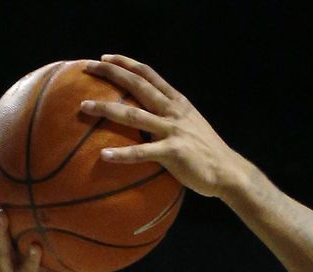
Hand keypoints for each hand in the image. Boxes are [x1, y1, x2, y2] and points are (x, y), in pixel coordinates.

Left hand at [80, 56, 250, 198]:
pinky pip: (142, 152)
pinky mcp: (173, 153)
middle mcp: (173, 111)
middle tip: (88, 67)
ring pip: (133, 114)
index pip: (148, 74)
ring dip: (105, 108)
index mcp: (177, 102)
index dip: (126, 63)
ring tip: (83, 107)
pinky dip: (122, 154)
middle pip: (137, 85)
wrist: (229, 171)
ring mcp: (173, 130)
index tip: (105, 58)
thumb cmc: (208, 153)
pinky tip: (104, 155)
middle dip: (110, 73)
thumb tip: (152, 118)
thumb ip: (173, 118)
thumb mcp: (192, 125)